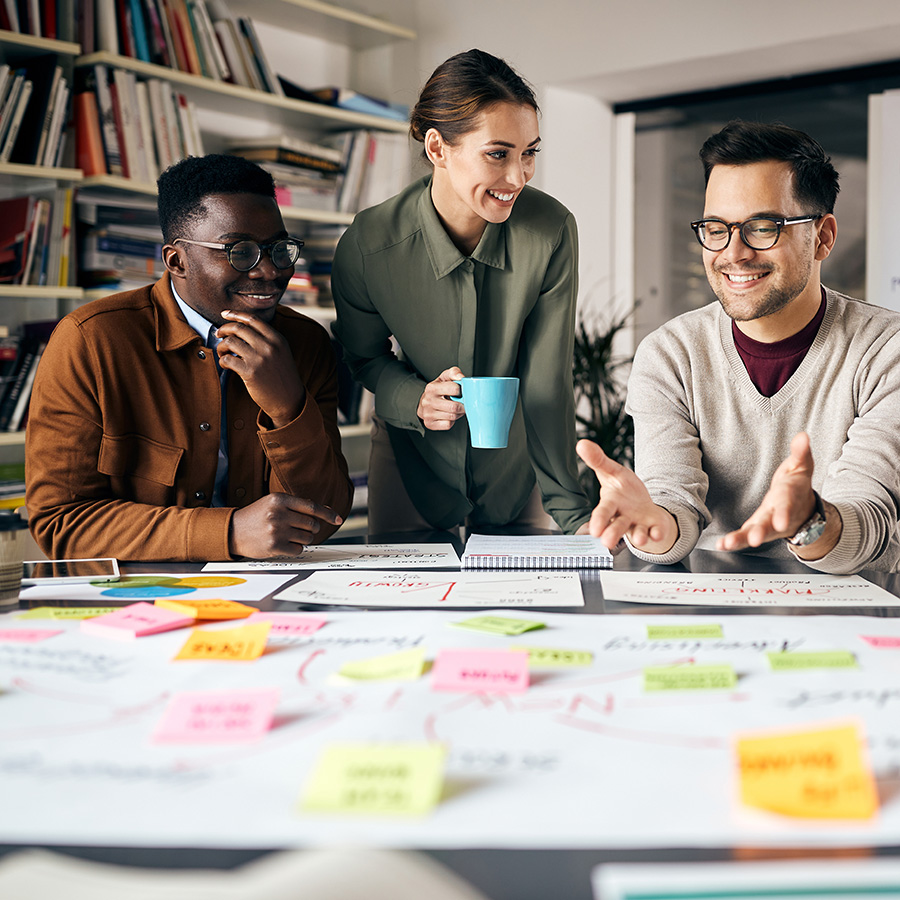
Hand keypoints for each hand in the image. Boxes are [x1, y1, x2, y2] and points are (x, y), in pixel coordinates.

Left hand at [216, 310, 305, 427]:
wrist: (289, 400)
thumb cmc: (283, 377)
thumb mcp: (282, 353)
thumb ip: (268, 340)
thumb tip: (243, 328)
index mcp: (277, 339)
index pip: (253, 319)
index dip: (236, 314)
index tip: (224, 314)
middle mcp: (269, 346)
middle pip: (239, 328)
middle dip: (224, 329)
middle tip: (218, 334)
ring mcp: (259, 359)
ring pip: (230, 342)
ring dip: (221, 346)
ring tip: (222, 353)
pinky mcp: (250, 372)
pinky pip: (227, 360)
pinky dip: (222, 361)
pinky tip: (226, 365)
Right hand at [229, 493, 342, 557]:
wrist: (233, 530)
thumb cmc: (257, 516)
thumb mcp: (274, 503)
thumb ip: (298, 506)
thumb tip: (326, 511)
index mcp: (280, 499)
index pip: (312, 507)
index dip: (328, 514)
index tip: (338, 519)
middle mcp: (278, 514)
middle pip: (312, 524)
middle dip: (311, 528)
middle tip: (299, 528)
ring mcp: (276, 531)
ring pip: (307, 538)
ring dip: (303, 539)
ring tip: (289, 535)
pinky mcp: (275, 546)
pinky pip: (299, 549)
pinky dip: (295, 548)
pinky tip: (284, 544)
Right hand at [416, 366, 464, 430]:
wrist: (424, 402)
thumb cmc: (437, 390)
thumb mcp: (444, 377)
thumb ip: (454, 373)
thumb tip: (461, 377)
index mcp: (431, 388)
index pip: (454, 389)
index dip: (461, 390)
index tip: (461, 391)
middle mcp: (428, 401)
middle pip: (454, 407)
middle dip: (462, 405)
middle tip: (463, 403)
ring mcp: (428, 414)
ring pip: (452, 417)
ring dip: (458, 413)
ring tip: (456, 408)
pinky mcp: (430, 424)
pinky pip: (448, 425)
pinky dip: (451, 421)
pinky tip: (448, 415)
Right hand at [576, 439, 677, 552]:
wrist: (643, 505)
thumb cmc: (623, 490)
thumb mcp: (612, 471)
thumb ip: (598, 460)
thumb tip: (581, 443)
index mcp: (611, 504)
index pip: (603, 512)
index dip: (598, 520)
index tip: (594, 531)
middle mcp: (623, 517)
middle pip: (617, 527)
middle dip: (613, 534)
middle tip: (606, 541)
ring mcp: (639, 524)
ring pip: (636, 533)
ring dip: (639, 536)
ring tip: (640, 539)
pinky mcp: (654, 527)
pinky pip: (656, 532)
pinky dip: (657, 533)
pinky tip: (657, 534)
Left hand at [717, 432, 828, 551]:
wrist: (802, 510)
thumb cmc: (797, 486)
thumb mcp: (802, 467)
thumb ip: (801, 453)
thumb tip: (803, 436)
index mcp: (789, 498)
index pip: (787, 505)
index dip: (784, 513)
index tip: (781, 522)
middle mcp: (778, 515)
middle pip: (769, 525)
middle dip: (761, 532)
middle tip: (754, 540)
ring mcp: (766, 525)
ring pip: (754, 534)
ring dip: (741, 540)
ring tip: (728, 544)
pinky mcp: (755, 529)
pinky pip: (744, 537)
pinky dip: (733, 542)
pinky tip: (721, 545)